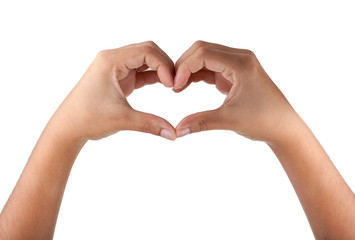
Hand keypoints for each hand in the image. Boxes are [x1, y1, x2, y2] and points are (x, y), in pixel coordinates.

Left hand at [49, 41, 176, 140]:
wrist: (68, 127)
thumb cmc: (87, 119)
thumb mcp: (122, 120)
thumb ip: (150, 124)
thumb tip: (174, 134)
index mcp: (110, 61)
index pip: (146, 52)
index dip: (164, 65)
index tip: (173, 84)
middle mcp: (112, 59)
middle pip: (147, 50)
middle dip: (165, 64)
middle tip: (176, 83)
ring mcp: (115, 67)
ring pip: (145, 59)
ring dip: (160, 69)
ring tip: (172, 85)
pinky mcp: (118, 76)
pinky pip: (140, 70)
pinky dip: (153, 76)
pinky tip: (164, 85)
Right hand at [174, 41, 297, 143]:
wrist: (283, 127)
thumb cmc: (264, 121)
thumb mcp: (229, 120)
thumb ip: (200, 122)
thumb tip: (177, 130)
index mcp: (241, 64)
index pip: (203, 53)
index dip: (184, 67)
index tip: (174, 86)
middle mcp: (240, 58)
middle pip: (202, 49)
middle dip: (184, 65)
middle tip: (173, 85)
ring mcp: (237, 64)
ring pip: (205, 56)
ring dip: (189, 69)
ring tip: (177, 88)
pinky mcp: (234, 72)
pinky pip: (210, 66)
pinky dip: (197, 74)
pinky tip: (186, 86)